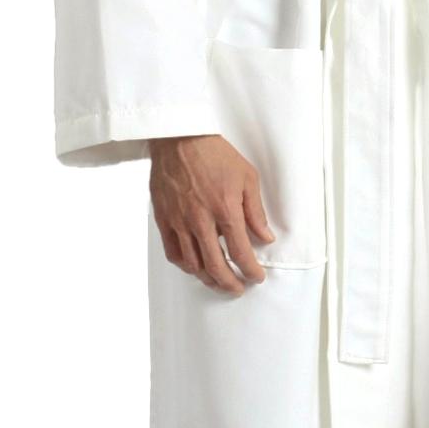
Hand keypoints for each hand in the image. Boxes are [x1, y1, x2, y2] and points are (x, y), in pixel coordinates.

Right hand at [149, 134, 274, 294]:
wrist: (181, 139)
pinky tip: (195, 267)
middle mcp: (200, 220)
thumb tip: (265, 237)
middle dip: (230, 282)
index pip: (240, 251)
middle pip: (215, 265)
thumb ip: (256, 211)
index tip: (257, 277)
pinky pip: (173, 252)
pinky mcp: (163, 220)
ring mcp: (179, 222)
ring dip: (207, 278)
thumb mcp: (247, 177)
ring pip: (192, 264)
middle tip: (239, 288)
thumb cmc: (216, 155)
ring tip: (219, 281)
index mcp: (225, 209)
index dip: (250, 270)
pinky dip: (185, 266)